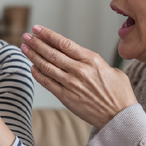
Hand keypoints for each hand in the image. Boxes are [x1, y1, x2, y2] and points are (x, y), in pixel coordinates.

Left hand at [20, 25, 136, 128]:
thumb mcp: (113, 70)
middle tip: (26, 36)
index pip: (64, 43)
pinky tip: (32, 67)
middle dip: (36, 43)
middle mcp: (79, 70)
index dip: (48, 35)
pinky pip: (47, 83)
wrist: (120, 116)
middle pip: (52, 53)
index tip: (37, 29)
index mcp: (92, 59)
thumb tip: (83, 59)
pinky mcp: (66, 97)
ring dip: (33, 56)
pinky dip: (38, 74)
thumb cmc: (119, 94)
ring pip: (47, 66)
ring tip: (24, 48)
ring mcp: (71, 84)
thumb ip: (95, 62)